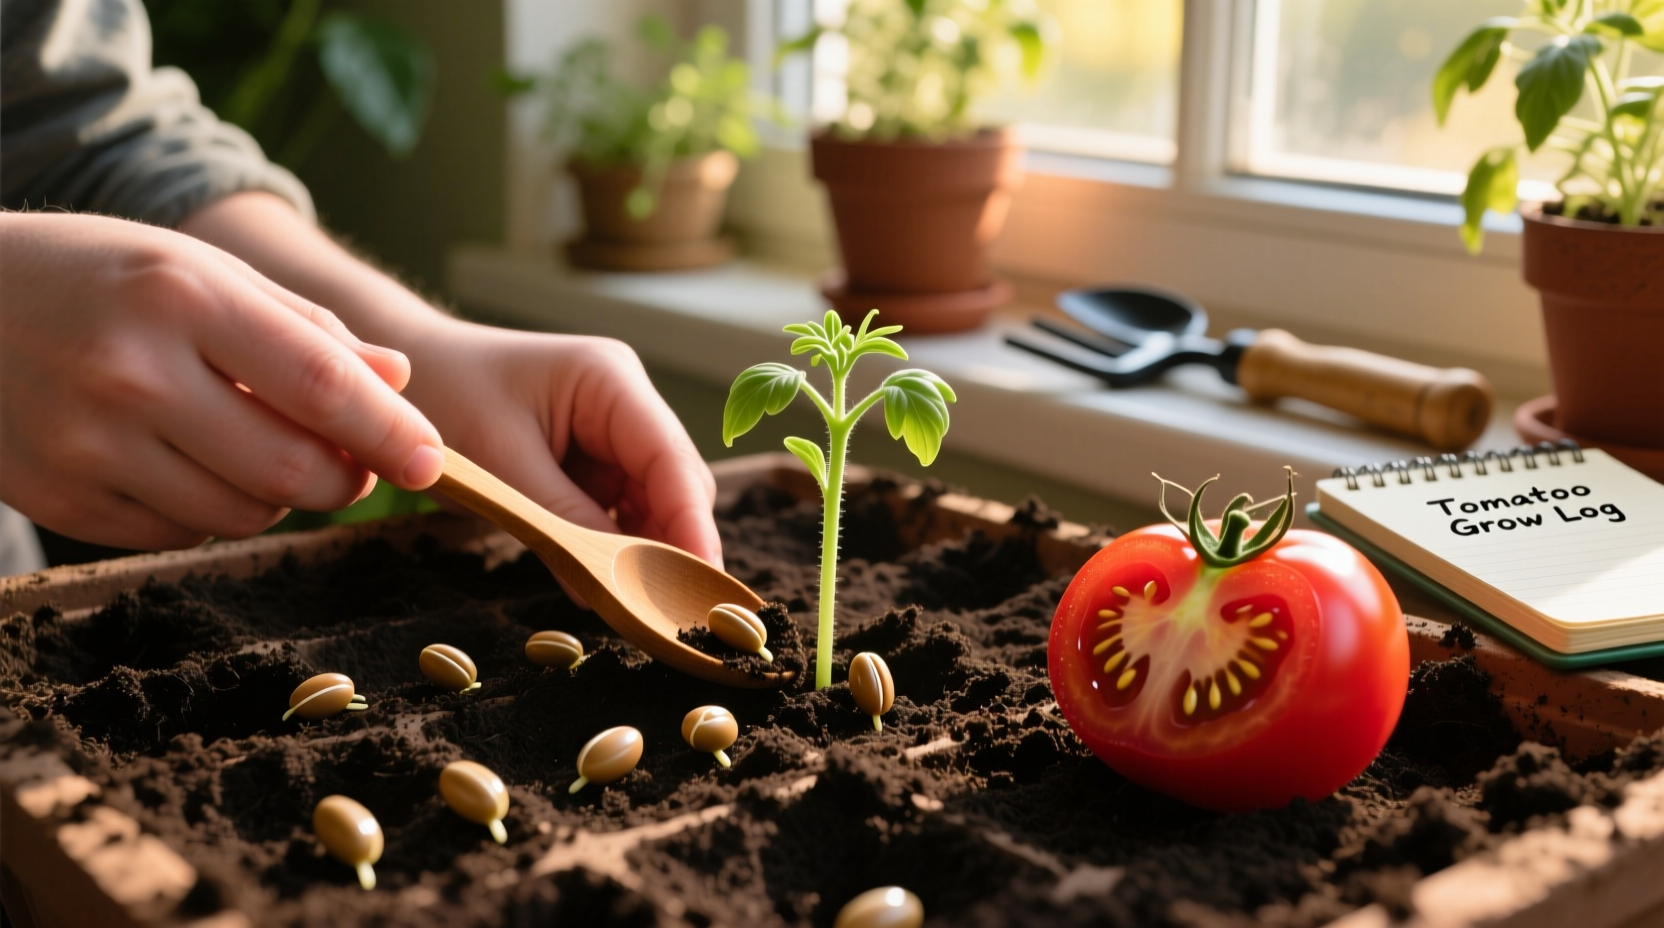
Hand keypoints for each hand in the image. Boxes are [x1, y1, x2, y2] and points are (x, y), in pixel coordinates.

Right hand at [0, 212, 445, 548]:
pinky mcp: (61, 501)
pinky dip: (209, 511)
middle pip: (291, 471)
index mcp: (181, 298)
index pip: (321, 386)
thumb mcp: (201, 271)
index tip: (433, 460)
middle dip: (344, 478)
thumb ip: (306, 327)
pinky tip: (185, 462)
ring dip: (278, 496)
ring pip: (242, 515)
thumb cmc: (97, 278)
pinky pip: (181, 535)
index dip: (390, 433)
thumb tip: (398, 380)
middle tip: (352, 462)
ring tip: (254, 446)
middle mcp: (131, 374)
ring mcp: (88, 445)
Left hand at [176, 192, 722, 568]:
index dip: (690, 525)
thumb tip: (612, 586)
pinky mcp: (597, 458)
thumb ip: (562, 520)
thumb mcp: (501, 463)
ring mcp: (615, 429)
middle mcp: (626, 400)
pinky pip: (624, 507)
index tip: (701, 584)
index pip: (670, 459)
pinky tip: (609, 578)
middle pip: (676, 482)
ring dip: (647, 549)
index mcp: (609, 379)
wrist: (397, 384)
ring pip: (657, 501)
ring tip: (638, 603)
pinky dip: (619, 544)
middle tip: (667, 611)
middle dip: (675, 543)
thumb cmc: (444, 398)